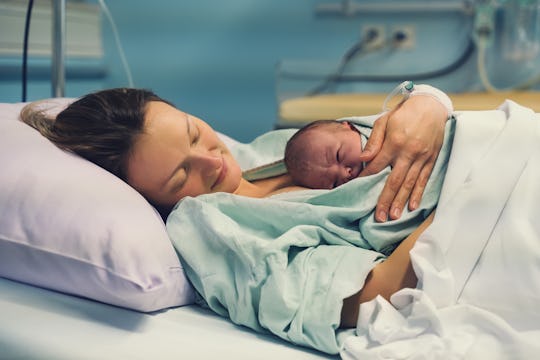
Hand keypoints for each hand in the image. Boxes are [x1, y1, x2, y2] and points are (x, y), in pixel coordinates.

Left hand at [358, 95, 447, 221]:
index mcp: (394, 142)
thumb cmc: (404, 113)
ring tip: (394, 216)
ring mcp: (422, 157)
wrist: (431, 105)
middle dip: (386, 200)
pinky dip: (418, 193)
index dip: (366, 178)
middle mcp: (409, 152)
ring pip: (410, 184)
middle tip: (379, 217)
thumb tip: (363, 159)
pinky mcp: (432, 159)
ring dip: (401, 202)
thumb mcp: (384, 121)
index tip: (357, 189)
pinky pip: (424, 179)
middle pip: (394, 181)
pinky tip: (412, 206)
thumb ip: (374, 141)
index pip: (377, 166)